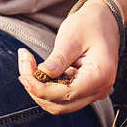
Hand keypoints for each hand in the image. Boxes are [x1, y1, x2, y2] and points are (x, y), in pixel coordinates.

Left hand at [17, 0, 121, 114]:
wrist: (103, 22)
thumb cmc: (88, 26)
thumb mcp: (71, 38)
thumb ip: (58, 59)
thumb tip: (42, 75)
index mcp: (100, 76)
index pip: (67, 94)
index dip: (41, 90)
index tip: (23, 77)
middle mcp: (99, 90)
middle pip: (60, 105)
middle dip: (36, 89)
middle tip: (24, 61)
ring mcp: (92, 92)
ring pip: (58, 104)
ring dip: (38, 89)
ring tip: (28, 61)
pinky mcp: (83, 90)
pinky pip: (60, 97)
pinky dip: (45, 87)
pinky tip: (36, 68)